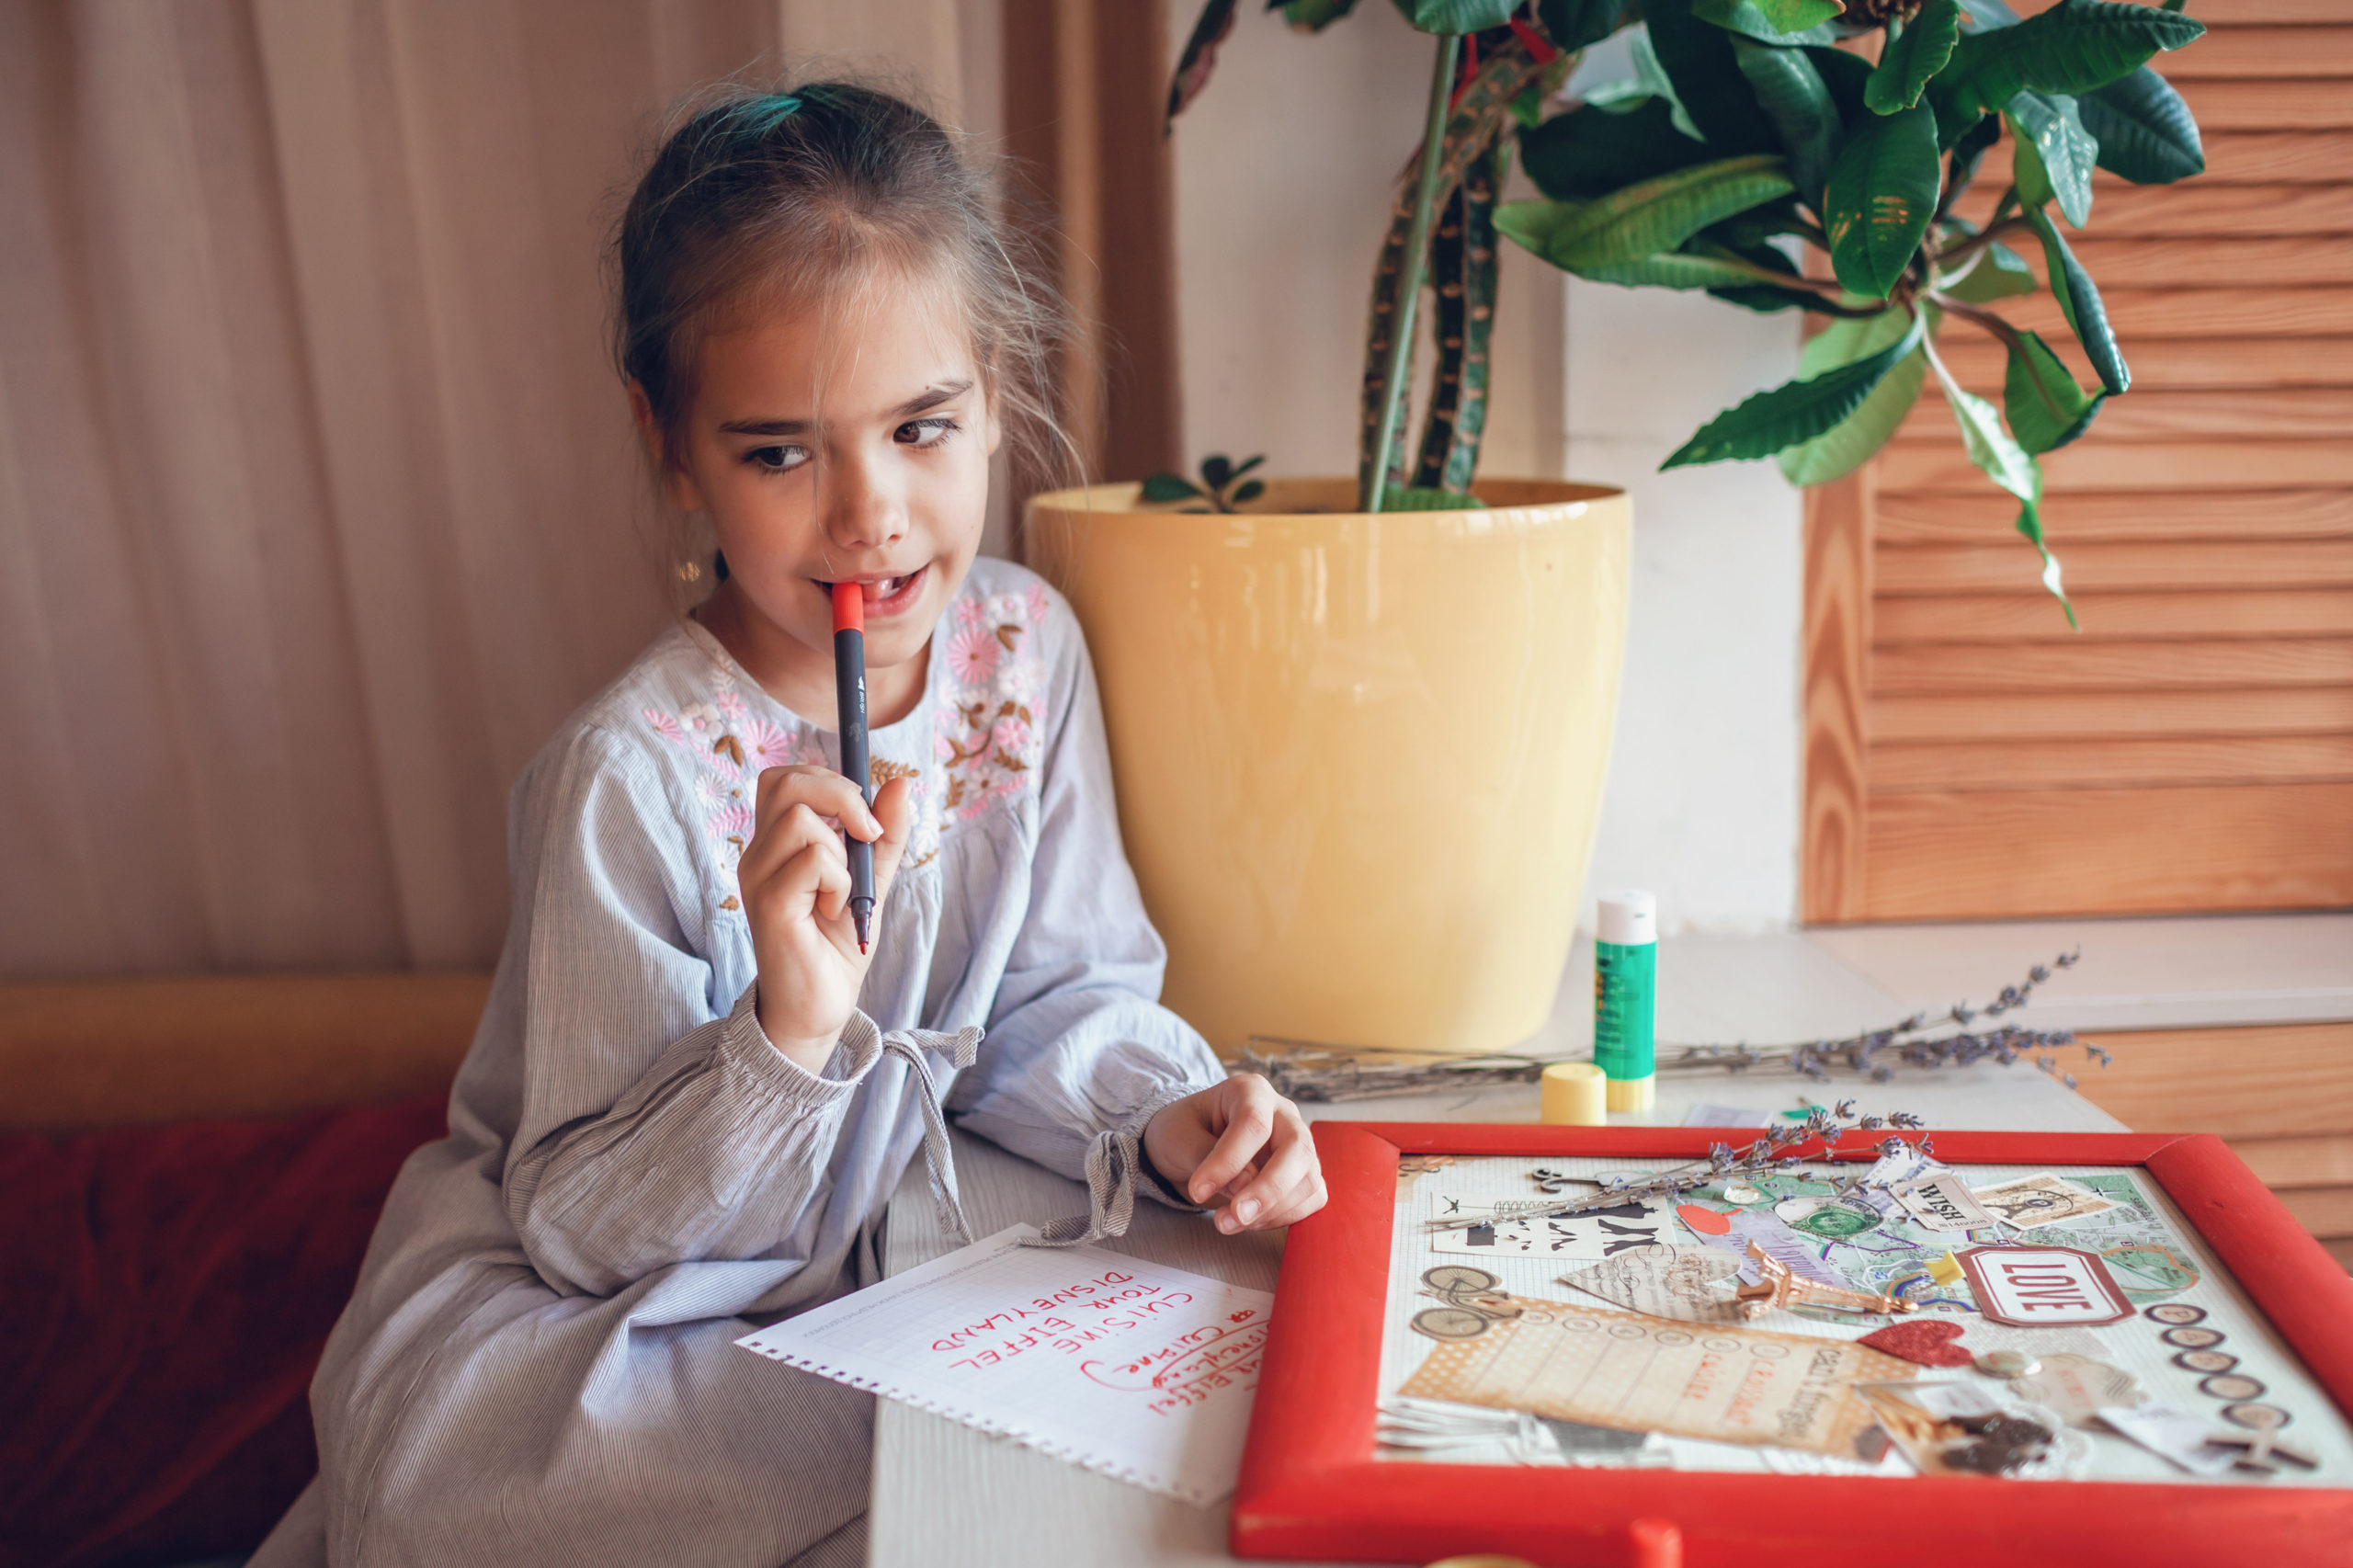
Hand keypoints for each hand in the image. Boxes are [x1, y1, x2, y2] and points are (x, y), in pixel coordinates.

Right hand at [739, 765, 912, 1070]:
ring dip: (841, 852)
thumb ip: (884, 834)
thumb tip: (901, 782)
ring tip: (841, 892)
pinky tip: (834, 912)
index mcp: (776, 843)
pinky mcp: (768, 903)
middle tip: (866, 836)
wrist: (820, 1006)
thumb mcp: (871, 879)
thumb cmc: (837, 945)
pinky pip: (814, 861)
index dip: (829, 781)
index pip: (785, 778)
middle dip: (841, 795)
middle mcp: (759, 854)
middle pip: (785, 781)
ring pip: (801, 819)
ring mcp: (757, 876)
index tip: (863, 819)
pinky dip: (839, 882)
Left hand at [1141, 1076, 1324, 1234]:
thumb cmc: (1182, 1133)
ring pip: (1309, 1179)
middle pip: (1297, 1148)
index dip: (1229, 1162)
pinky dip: (1283, 1217)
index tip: (1198, 1192)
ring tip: (1227, 1223)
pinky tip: (1250, 1222)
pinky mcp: (1304, 1173)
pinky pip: (1312, 1198)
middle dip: (1268, 1190)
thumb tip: (1245, 1184)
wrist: (1190, 1145)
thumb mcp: (1178, 1137)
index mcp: (1251, 1091)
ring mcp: (1299, 1143)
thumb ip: (1206, 1155)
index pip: (1253, 1124)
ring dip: (1272, 1211)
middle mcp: (1283, 1114)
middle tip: (1235, 1217)